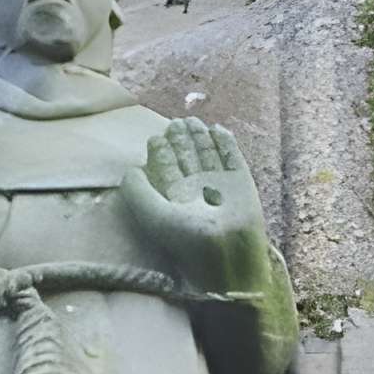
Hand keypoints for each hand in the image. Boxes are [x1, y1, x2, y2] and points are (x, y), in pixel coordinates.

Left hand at [120, 118, 273, 296]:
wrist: (228, 252)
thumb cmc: (187, 238)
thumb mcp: (154, 215)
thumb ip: (137, 193)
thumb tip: (131, 170)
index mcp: (175, 198)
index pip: (167, 170)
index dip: (160, 153)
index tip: (155, 138)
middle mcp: (197, 190)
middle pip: (187, 158)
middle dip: (180, 140)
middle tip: (174, 123)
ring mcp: (220, 185)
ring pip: (208, 154)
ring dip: (199, 137)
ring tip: (191, 121)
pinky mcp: (242, 183)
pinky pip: (233, 157)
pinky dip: (226, 143)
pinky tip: (217, 129)